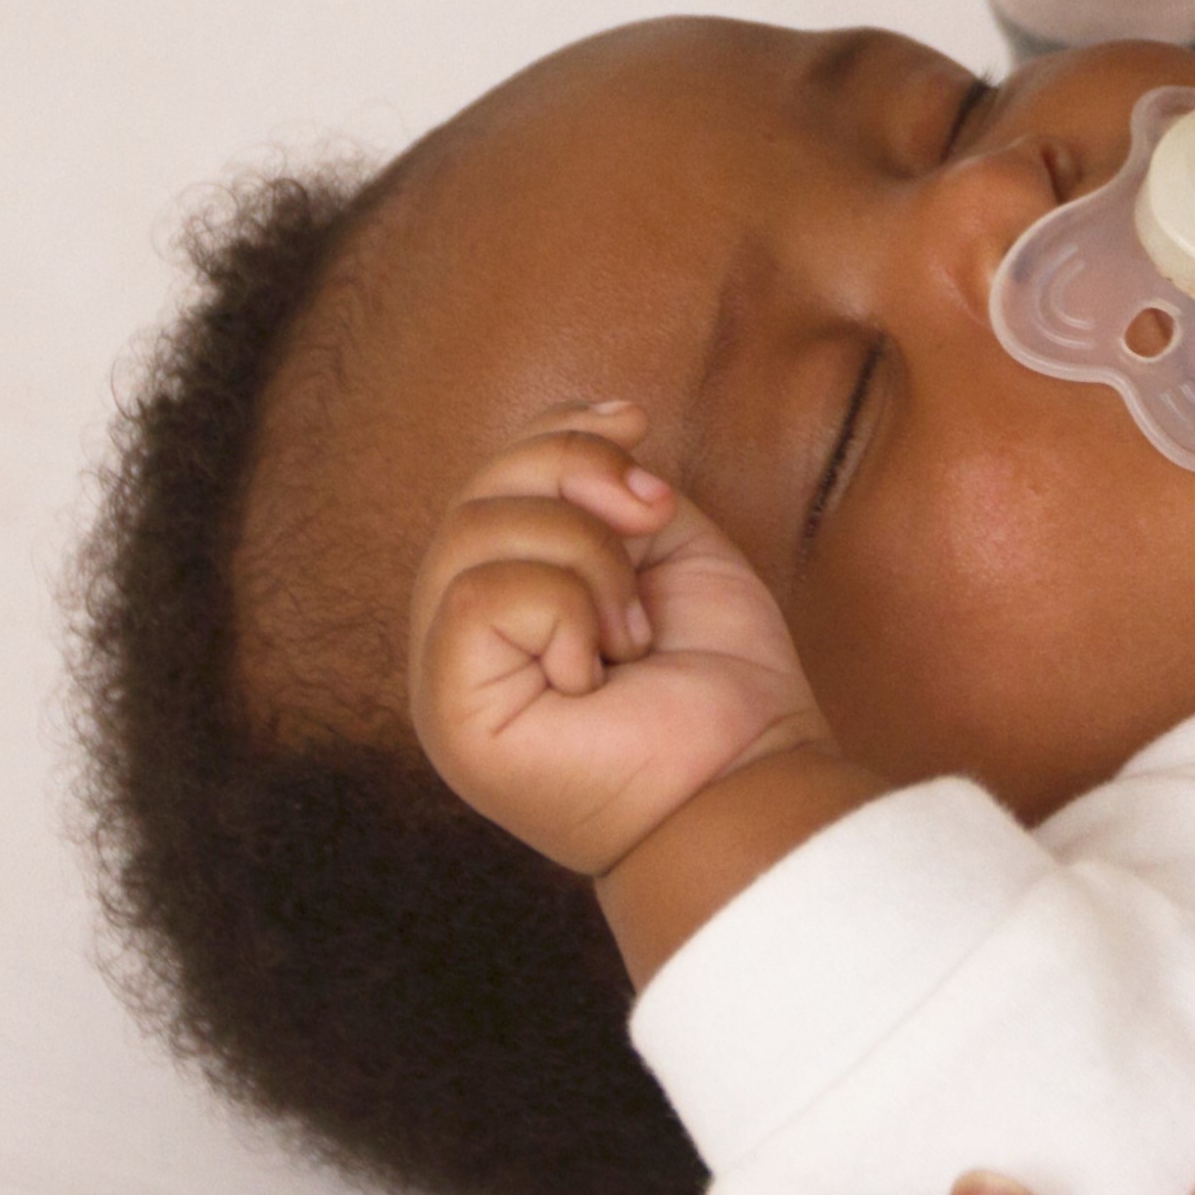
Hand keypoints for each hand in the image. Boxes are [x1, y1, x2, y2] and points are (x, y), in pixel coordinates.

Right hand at [402, 401, 827, 879]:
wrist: (750, 779)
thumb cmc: (718, 682)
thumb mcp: (668, 549)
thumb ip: (615, 486)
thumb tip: (612, 416)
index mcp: (505, 595)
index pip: (494, 475)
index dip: (559, 432)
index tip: (638, 423)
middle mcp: (460, 634)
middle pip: (479, 491)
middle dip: (580, 477)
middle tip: (654, 522)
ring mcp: (445, 676)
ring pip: (476, 532)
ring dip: (587, 560)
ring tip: (633, 630)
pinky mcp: (450, 713)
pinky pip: (478, 596)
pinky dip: (563, 611)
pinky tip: (598, 669)